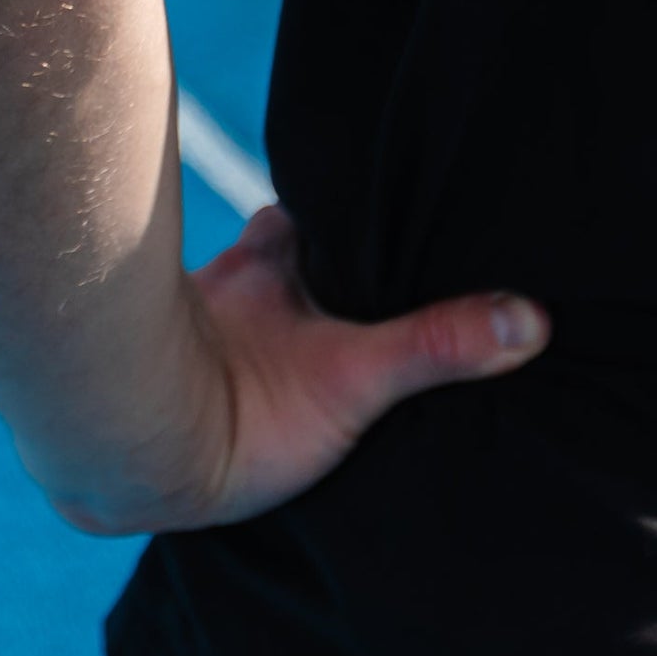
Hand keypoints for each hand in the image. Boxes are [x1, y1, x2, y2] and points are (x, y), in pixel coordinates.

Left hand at [126, 206, 549, 533]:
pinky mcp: (172, 367)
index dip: (357, 208)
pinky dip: (238, 346)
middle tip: (375, 270)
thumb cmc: (236, 407)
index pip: (324, 209)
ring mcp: (200, 318)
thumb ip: (436, 345)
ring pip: (251, 291)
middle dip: (325, 255)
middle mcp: (235, 277)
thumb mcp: (353, 375)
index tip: (401, 201)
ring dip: (280, 303)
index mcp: (275, 256)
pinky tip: (255, 373)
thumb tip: (529, 318)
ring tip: (324, 325)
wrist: (127, 454)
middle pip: (292, 247)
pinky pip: (215, 339)